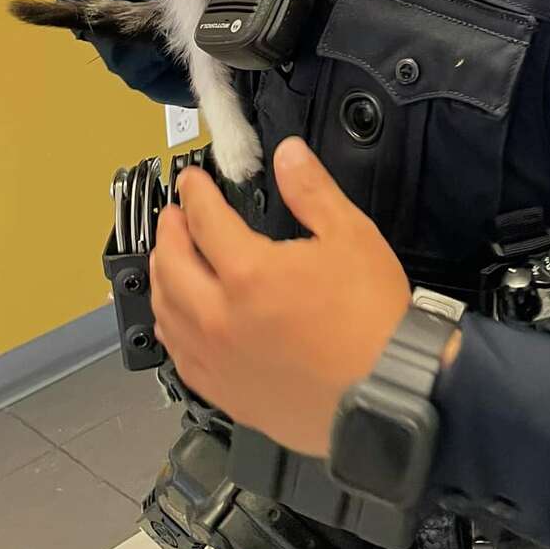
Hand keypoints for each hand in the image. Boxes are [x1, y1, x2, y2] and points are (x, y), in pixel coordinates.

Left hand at [150, 137, 422, 456]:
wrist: (387, 391)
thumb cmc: (372, 318)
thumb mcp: (351, 236)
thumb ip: (312, 191)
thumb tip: (288, 156)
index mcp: (249, 274)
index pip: (204, 221)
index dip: (195, 195)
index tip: (192, 182)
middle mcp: (220, 318)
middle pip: (171, 266)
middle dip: (169, 233)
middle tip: (174, 216)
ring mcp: (218, 360)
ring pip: (166, 313)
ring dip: (162, 278)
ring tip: (169, 260)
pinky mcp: (225, 393)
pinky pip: (179, 355)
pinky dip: (171, 327)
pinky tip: (178, 320)